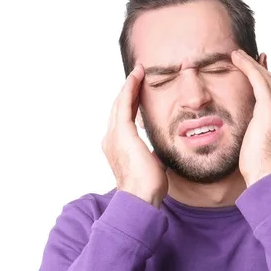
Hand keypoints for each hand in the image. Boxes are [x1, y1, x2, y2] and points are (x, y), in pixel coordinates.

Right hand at [102, 64, 167, 207]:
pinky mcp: (122, 133)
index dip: (130, 104)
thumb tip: (160, 153)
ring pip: (120, 104)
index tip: (139, 91)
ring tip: (138, 72)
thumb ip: (153, 155)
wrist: (141, 197)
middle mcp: (111, 139)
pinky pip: (124, 104)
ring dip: (129, 86)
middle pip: (119, 108)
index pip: (124, 120)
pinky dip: (130, 89)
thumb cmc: (147, 188)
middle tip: (137, 75)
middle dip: (128, 91)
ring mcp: (114, 136)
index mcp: (117, 148)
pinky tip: (136, 77)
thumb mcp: (152, 165)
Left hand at [231, 49, 270, 186]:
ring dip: (250, 64)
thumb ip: (262, 125)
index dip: (265, 78)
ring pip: (266, 78)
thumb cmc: (261, 167)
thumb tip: (253, 121)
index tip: (254, 67)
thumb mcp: (264, 141)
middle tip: (243, 56)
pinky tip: (237, 59)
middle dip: (258, 68)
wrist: (267, 176)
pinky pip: (258, 80)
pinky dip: (247, 67)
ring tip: (236, 55)